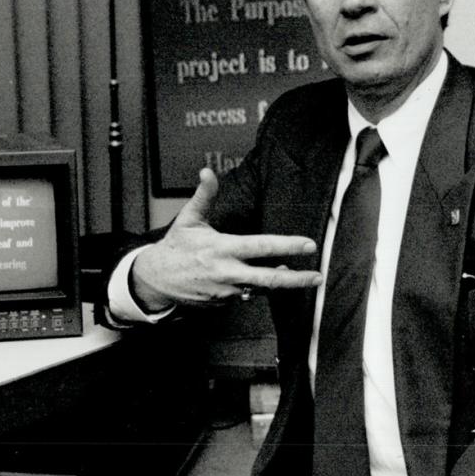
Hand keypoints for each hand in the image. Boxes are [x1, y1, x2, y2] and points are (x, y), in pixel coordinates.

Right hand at [130, 168, 321, 310]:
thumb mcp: (189, 219)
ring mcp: (226, 291)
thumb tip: (207, 172)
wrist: (155, 280)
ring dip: (279, 283)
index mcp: (222, 248)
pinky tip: (260, 280)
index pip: (262, 247)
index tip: (308, 245)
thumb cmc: (175, 247)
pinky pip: (247, 295)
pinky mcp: (223, 303)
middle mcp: (227, 272)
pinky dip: (256, 288)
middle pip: (270, 279)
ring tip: (297, 276)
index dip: (288, 246)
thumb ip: (204, 196)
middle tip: (318, 277)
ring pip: (261, 289)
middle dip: (297, 279)